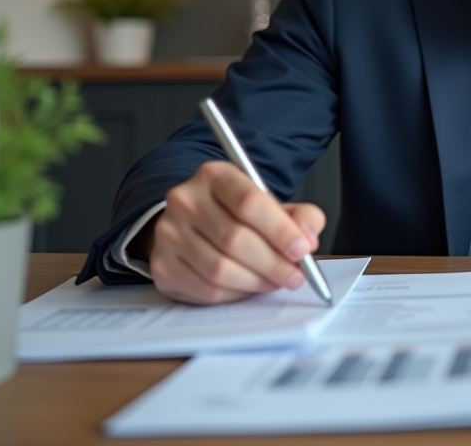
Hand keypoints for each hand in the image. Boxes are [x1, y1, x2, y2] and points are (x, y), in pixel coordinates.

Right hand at [146, 160, 326, 304]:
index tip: (303, 249)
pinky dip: (236, 294)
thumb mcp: (270, 205)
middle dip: (273, 263)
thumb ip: (299, 216)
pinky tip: (250, 287)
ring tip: (276, 281)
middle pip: (235, 239)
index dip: (281, 230)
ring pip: (220, 269)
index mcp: (214, 176)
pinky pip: (206, 290)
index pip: (249, 202)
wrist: (194, 223)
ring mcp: (168, 234)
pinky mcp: (162, 266)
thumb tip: (308, 237)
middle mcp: (185, 200)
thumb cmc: (236, 214)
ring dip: (257, 281)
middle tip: (296, 275)